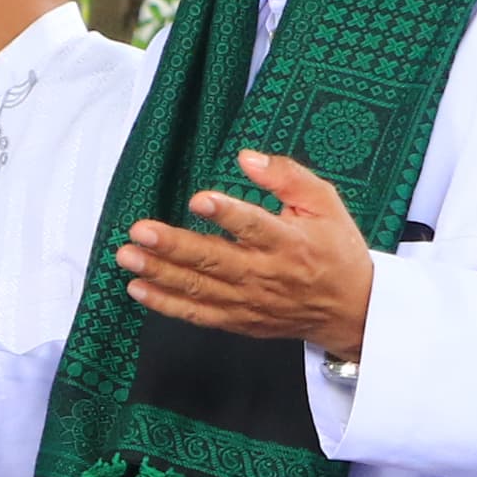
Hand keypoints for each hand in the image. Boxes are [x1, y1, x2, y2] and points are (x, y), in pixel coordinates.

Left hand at [122, 148, 377, 358]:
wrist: (350, 308)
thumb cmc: (335, 249)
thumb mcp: (325, 204)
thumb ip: (287, 177)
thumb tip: (246, 157)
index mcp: (290, 241)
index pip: (254, 226)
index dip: (226, 213)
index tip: (199, 200)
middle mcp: (265, 273)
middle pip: (214, 259)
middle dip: (173, 245)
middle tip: (140, 231)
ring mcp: (248, 300)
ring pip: (197, 287)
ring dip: (158, 272)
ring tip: (127, 256)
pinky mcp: (237, 320)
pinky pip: (195, 314)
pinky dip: (165, 303)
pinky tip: (137, 288)